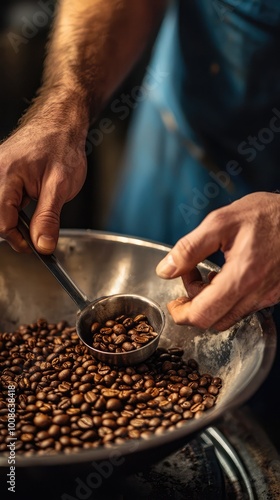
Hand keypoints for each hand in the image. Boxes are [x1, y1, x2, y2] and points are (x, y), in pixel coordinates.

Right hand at [0, 112, 87, 253]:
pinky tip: (30, 207)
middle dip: (15, 232)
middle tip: (38, 237)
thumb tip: (42, 245)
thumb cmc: (62, 146)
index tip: (35, 248)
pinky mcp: (2, 175)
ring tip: (36, 219)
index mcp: (5, 176)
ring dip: (15, 221)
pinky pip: (3, 200)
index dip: (19, 240)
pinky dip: (15, 210)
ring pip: (0, 210)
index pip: (2, 222)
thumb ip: (49, 217)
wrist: (62, 123)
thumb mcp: (60, 186)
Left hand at [156, 192, 279, 330]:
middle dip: (194, 307)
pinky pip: (244, 308)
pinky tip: (226, 275)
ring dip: (210, 302)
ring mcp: (267, 297)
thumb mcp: (221, 222)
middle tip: (188, 281)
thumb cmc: (268, 214)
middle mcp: (257, 294)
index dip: (181, 314)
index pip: (203, 315)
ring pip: (229, 317)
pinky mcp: (274, 294)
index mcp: (242, 277)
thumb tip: (166, 270)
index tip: (173, 303)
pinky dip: (227, 298)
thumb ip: (189, 248)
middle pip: (214, 321)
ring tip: (206, 274)